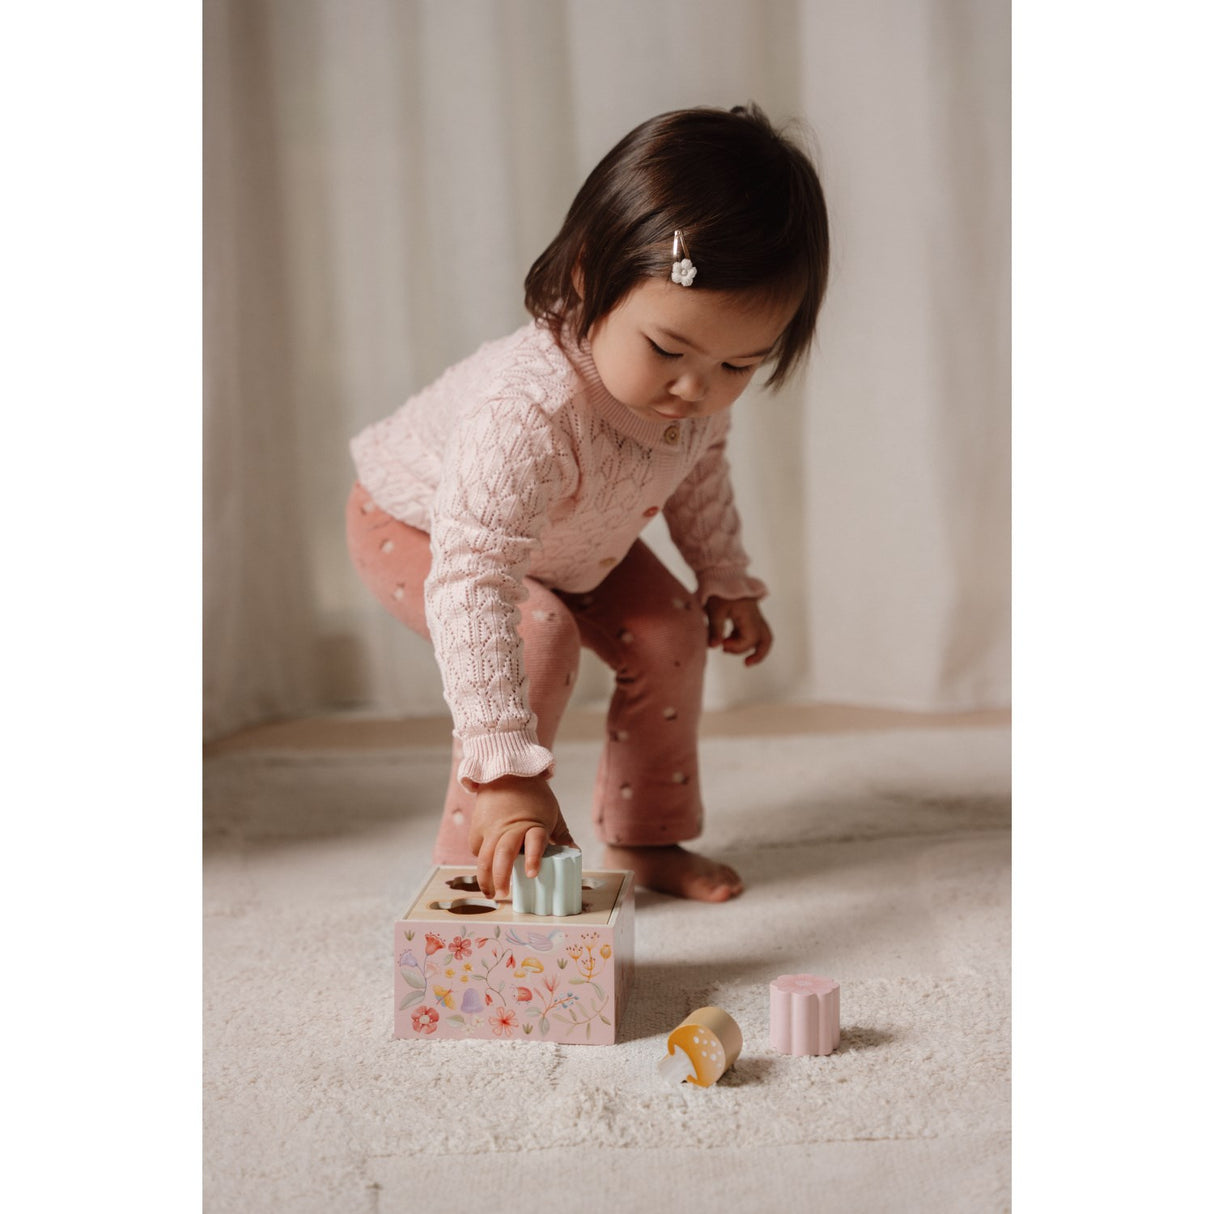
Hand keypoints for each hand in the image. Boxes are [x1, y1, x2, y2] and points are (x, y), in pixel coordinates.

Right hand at [468, 774, 575, 897]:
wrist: (507, 773)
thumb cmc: (533, 796)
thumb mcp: (552, 814)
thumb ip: (561, 836)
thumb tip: (575, 854)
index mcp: (533, 824)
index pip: (534, 842)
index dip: (534, 858)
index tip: (533, 874)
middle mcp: (510, 828)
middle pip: (503, 854)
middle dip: (501, 876)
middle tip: (504, 894)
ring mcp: (491, 828)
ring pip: (484, 857)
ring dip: (485, 878)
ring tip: (491, 894)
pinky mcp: (477, 828)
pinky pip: (477, 850)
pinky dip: (481, 862)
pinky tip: (486, 872)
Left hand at [704, 595, 772, 665]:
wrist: (723, 574)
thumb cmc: (718, 590)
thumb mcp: (715, 610)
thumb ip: (715, 630)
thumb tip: (714, 647)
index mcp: (749, 616)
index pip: (749, 640)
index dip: (736, 647)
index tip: (722, 644)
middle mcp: (756, 617)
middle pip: (766, 640)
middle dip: (759, 654)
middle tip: (747, 664)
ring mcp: (754, 615)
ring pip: (762, 636)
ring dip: (752, 647)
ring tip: (738, 654)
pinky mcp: (749, 614)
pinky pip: (753, 631)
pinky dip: (745, 639)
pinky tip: (729, 640)